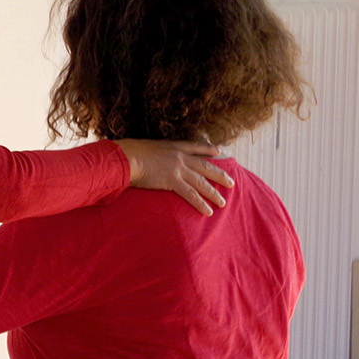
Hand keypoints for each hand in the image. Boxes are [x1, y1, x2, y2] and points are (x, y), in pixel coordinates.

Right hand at [115, 138, 232, 215]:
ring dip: (213, 193)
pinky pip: (191, 194)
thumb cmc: (128, 152)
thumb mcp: (144, 147)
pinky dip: (200, 203)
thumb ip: (151, 153)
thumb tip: (146, 157)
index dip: (208, 149)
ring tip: (222, 202)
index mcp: (173, 147)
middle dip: (219, 175)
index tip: (218, 151)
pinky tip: (208, 211)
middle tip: (231, 182)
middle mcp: (179, 157)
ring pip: (201, 182)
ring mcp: (178, 169)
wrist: (126, 157)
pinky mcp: (173, 181)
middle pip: (205, 166)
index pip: (195, 147)